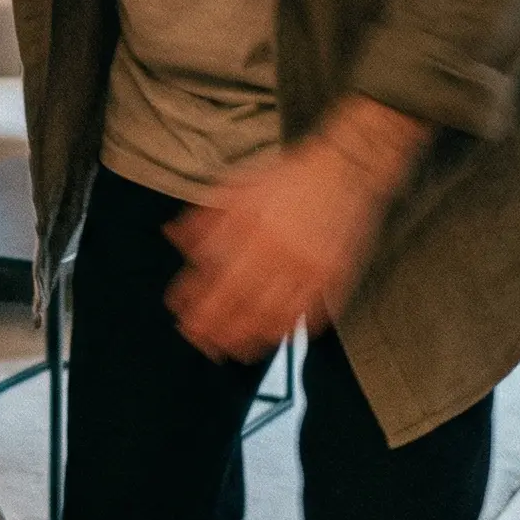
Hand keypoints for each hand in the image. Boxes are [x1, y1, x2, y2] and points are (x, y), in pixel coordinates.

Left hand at [165, 99, 430, 363]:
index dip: (193, 298)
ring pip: (271, 315)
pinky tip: (271, 338)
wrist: (345, 169)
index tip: (179, 312)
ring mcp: (307, 267)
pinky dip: (287, 330)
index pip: (213, 272)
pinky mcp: (333, 277)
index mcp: (249, 226)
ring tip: (230, 350)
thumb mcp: (238, 186)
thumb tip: (173, 238)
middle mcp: (277, 250)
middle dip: (214, 327)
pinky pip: (308, 314)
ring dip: (247, 337)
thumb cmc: (289, 178)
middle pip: (238, 301)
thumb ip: (205, 216)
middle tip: (200, 341)